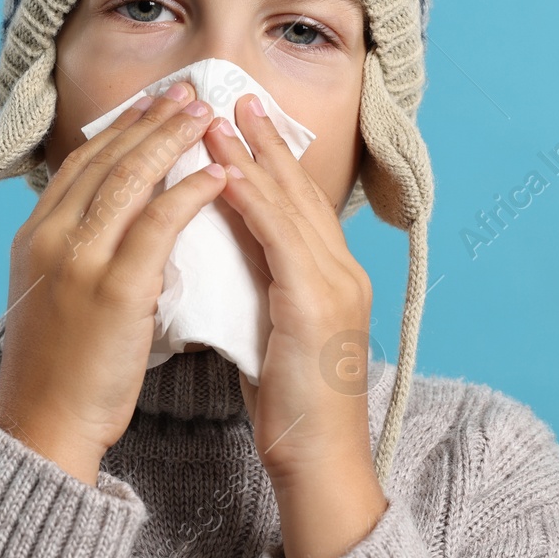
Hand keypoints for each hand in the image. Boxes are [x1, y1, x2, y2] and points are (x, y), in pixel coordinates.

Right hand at [0, 79, 228, 482]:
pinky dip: (190, 192)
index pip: (82, 164)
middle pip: (105, 160)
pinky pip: (157, 224)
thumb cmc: (58, 369)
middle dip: (150, 120)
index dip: (120, 129)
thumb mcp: (54, 294)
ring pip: (130, 180)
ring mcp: (80, 261)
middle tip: (188, 91)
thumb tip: (117, 222)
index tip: (153, 103)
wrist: (45, 425)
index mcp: (36, 236)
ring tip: (208, 115)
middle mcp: (52, 238)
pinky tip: (218, 174)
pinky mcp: (114, 289)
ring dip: (172, 140)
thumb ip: (80, 252)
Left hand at [201, 93, 377, 485]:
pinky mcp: (316, 304)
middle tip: (233, 95)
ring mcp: (334, 285)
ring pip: (288, 204)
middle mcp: (341, 271)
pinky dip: (250, 200)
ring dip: (250, 156)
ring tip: (217, 118)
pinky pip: (278, 237)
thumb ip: (260, 290)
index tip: (240, 122)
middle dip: (264, 140)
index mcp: (332, 278)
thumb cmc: (292, 410)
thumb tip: (224, 258)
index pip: (298, 204)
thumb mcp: (274, 335)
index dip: (270, 160)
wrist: (321, 463)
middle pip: (299, 190)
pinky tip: (223, 173)